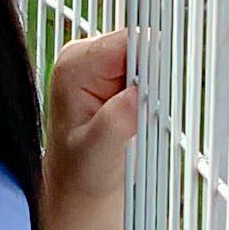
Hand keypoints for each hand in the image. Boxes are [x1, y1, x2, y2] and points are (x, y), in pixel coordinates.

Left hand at [43, 29, 140, 223]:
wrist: (80, 188)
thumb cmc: (81, 176)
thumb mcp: (98, 154)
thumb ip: (116, 122)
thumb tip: (138, 93)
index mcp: (74, 66)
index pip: (130, 41)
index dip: (152, 65)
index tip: (152, 96)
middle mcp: (86, 56)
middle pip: (143, 45)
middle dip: (153, 80)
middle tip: (140, 117)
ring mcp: (102, 63)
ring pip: (151, 57)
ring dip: (154, 89)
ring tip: (136, 121)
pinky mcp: (117, 73)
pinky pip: (151, 70)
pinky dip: (153, 93)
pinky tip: (139, 116)